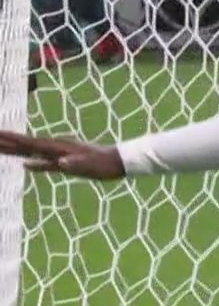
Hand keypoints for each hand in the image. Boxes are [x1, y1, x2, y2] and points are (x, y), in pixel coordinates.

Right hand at [0, 131, 124, 179]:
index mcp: (58, 148)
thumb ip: (76, 164)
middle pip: (26, 145)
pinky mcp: (65, 163)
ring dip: (17, 150)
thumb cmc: (104, 163)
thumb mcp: (90, 165)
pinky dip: (33, 163)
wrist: (118, 161)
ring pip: (32, 152)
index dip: (13, 140)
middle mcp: (56, 149)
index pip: (30, 143)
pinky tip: (25, 165)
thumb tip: (62, 163)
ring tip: (0, 147)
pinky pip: (44, 162)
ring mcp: (60, 155)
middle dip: (7, 142)